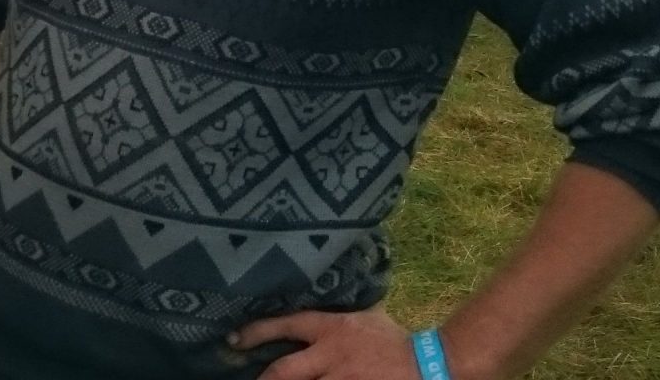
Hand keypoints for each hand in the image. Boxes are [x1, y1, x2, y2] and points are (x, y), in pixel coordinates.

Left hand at [231, 306, 423, 379]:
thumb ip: (338, 311)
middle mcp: (330, 355)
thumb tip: (320, 288)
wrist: (427, 365)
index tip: (233, 339)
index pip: (286, 325)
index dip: (256, 332)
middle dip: (263, 379)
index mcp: (331, 328)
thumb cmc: (392, 338)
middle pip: (284, 371)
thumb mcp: (364, 314)